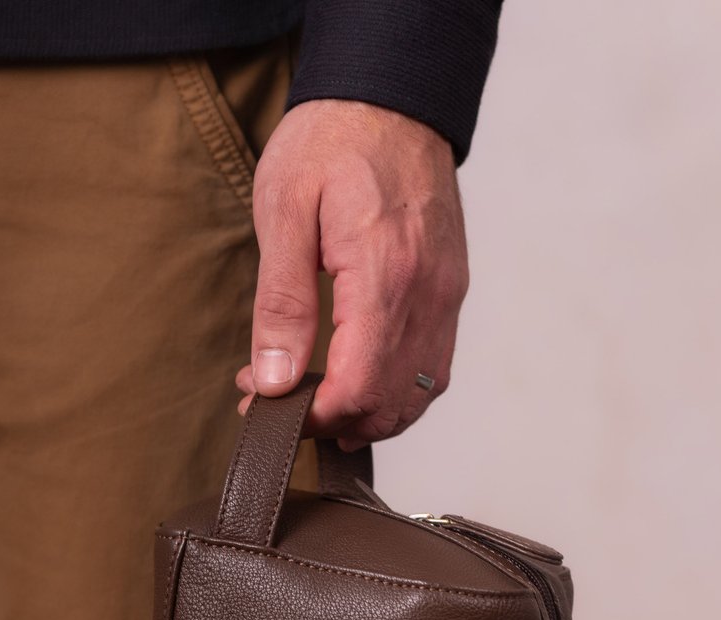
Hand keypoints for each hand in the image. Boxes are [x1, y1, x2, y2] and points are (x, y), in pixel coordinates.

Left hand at [235, 100, 468, 450]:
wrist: (391, 97)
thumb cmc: (332, 142)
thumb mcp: (284, 212)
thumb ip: (282, 303)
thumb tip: (275, 379)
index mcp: (384, 275)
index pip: (359, 387)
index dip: (314, 416)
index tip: (270, 406)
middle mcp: (427, 295)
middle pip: (391, 405)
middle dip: (335, 421)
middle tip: (284, 403)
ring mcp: (446, 297)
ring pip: (419, 397)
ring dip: (369, 416)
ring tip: (320, 403)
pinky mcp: (451, 293)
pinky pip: (435, 369)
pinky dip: (399, 393)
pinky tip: (362, 383)